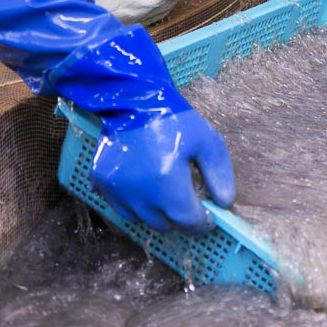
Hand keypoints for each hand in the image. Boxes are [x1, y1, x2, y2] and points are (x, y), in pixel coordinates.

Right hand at [48, 26, 237, 233]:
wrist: (134, 101)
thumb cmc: (176, 121)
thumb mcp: (208, 143)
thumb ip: (220, 176)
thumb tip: (225, 204)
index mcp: (167, 183)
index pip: (187, 221)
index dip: (201, 224)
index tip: (208, 217)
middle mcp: (139, 193)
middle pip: (164, 224)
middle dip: (180, 219)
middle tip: (189, 203)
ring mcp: (117, 190)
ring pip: (142, 219)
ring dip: (157, 214)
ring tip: (167, 195)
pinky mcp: (101, 184)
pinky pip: (121, 208)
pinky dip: (136, 205)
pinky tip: (146, 188)